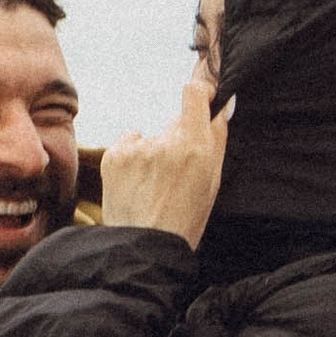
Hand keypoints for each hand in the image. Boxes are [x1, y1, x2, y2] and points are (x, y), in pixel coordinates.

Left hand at [98, 72, 231, 247]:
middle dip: (179, 137)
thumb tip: (221, 106)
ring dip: (155, 152)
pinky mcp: (114, 155)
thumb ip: (217, 139)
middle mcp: (165, 142)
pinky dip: (133, 158)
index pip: (194, 91)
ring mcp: (137, 148)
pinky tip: (137, 182)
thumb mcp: (213, 181)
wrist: (144, 246)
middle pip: (175, 121)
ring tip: (154, 185)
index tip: (202, 97)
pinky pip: (129, 143)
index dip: (199, 90)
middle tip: (176, 170)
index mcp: (196, 147)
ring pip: (152, 136)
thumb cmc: (184, 219)